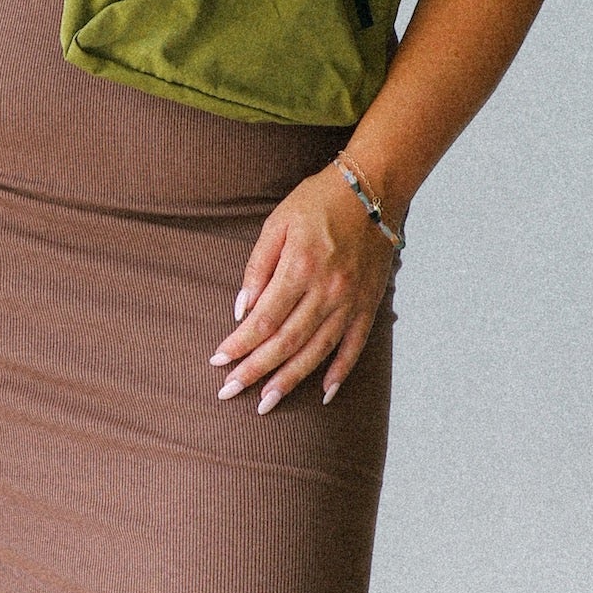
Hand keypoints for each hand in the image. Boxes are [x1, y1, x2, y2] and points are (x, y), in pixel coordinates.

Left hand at [210, 165, 394, 410]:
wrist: (373, 189)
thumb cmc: (318, 201)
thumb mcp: (277, 223)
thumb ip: (257, 267)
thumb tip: (241, 309)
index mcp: (300, 267)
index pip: (264, 319)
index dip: (239, 344)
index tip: (218, 362)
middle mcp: (327, 290)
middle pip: (286, 342)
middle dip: (255, 371)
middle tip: (230, 393)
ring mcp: (350, 301)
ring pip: (317, 351)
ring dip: (290, 381)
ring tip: (266, 403)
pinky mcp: (368, 305)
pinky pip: (354, 346)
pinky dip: (339, 372)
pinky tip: (322, 394)